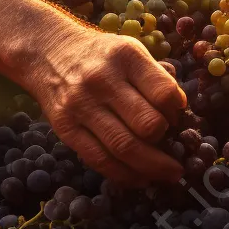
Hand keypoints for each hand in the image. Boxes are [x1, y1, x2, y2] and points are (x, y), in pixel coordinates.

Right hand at [30, 24, 185, 186]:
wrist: (48, 52)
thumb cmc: (101, 54)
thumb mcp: (130, 50)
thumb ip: (155, 77)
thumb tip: (180, 110)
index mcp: (126, 57)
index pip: (164, 93)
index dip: (177, 112)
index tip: (178, 119)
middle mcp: (103, 79)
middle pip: (146, 124)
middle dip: (167, 144)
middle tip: (175, 153)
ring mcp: (81, 105)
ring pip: (124, 147)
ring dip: (152, 167)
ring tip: (168, 174)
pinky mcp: (65, 127)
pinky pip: (99, 159)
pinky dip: (124, 174)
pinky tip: (140, 178)